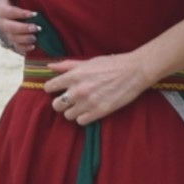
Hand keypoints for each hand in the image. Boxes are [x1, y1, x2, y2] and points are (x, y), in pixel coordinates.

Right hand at [0, 0, 40, 54]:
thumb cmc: (7, 5)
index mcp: (3, 12)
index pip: (12, 13)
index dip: (22, 14)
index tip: (34, 14)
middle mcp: (4, 25)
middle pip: (12, 28)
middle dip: (24, 29)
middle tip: (37, 28)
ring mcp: (7, 35)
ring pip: (15, 39)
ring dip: (25, 39)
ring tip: (35, 38)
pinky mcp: (11, 42)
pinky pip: (17, 48)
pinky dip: (24, 49)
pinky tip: (33, 47)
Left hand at [38, 52, 156, 124]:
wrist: (134, 72)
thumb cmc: (112, 64)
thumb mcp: (88, 62)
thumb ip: (68, 65)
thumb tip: (50, 66)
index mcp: (74, 76)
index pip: (50, 87)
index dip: (51, 89)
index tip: (57, 89)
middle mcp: (78, 90)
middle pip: (56, 105)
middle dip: (61, 103)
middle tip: (69, 100)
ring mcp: (88, 102)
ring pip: (67, 115)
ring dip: (72, 111)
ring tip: (80, 106)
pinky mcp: (99, 112)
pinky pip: (81, 121)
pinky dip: (83, 117)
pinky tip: (89, 111)